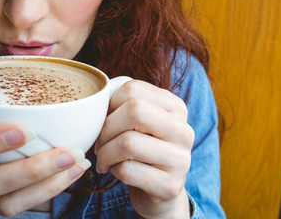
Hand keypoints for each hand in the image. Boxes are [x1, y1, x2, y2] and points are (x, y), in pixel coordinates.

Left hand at [95, 80, 193, 218]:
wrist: (159, 191)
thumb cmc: (142, 149)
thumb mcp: (139, 122)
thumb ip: (123, 104)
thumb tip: (97, 98)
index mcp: (176, 107)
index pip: (132, 89)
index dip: (108, 105)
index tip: (103, 120)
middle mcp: (183, 131)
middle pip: (134, 111)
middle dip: (106, 128)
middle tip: (100, 142)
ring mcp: (180, 159)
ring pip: (128, 142)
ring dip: (105, 153)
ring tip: (104, 159)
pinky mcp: (170, 186)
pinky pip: (127, 170)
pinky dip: (113, 170)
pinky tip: (116, 171)